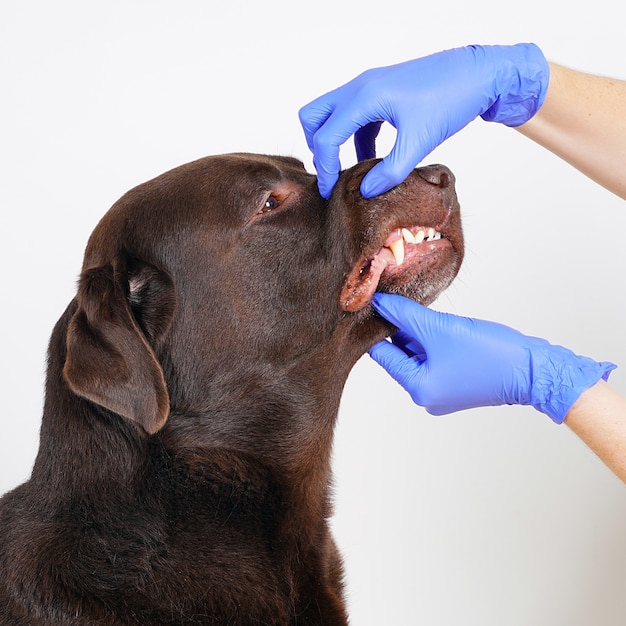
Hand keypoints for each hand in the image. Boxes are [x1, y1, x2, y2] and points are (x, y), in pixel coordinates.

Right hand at [299, 43, 548, 198]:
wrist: (479, 74)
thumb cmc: (451, 100)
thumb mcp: (420, 142)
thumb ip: (390, 171)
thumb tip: (364, 192)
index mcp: (365, 97)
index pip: (326, 136)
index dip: (324, 167)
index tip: (329, 191)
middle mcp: (361, 86)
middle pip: (314, 116)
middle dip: (317, 147)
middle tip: (331, 173)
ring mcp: (370, 86)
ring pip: (332, 114)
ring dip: (335, 142)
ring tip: (351, 171)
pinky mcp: (381, 91)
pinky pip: (354, 115)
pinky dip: (354, 137)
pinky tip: (372, 158)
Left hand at [368, 293, 615, 422]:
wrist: (534, 369)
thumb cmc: (490, 354)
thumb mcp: (440, 328)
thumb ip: (405, 315)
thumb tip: (379, 303)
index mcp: (417, 388)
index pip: (382, 354)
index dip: (377, 327)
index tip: (376, 303)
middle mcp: (426, 395)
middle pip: (399, 355)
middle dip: (400, 328)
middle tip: (401, 299)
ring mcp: (442, 391)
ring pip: (418, 354)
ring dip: (418, 332)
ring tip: (425, 310)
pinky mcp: (456, 383)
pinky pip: (435, 358)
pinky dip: (434, 341)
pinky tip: (442, 324)